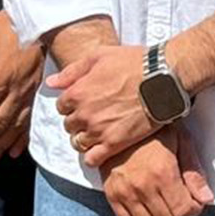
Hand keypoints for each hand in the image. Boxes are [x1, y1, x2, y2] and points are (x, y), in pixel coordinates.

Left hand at [51, 44, 157, 166]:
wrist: (163, 78)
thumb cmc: (134, 63)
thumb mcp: (100, 56)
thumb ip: (73, 70)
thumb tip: (51, 83)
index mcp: (77, 92)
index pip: (61, 106)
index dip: (73, 104)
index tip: (86, 102)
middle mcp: (84, 114)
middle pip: (69, 125)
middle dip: (79, 121)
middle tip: (95, 116)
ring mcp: (98, 130)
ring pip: (78, 143)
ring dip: (85, 138)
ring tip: (99, 132)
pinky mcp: (114, 144)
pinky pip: (92, 159)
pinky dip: (93, 157)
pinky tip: (102, 149)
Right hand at [100, 126, 213, 215]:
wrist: (119, 121)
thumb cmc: (155, 130)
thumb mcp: (181, 141)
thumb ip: (194, 172)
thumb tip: (206, 199)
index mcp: (163, 172)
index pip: (184, 210)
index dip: (194, 209)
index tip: (195, 201)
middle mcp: (143, 187)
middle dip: (179, 215)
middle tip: (179, 201)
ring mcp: (125, 193)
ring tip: (163, 204)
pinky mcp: (111, 195)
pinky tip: (146, 207)